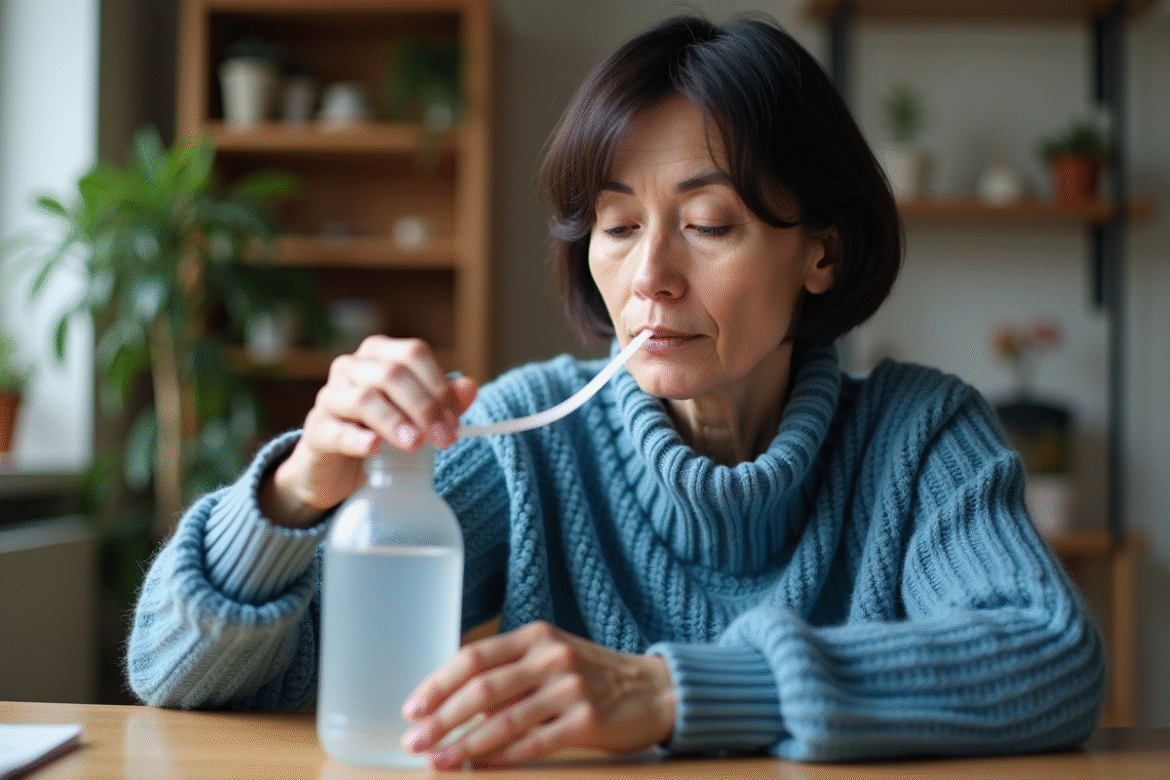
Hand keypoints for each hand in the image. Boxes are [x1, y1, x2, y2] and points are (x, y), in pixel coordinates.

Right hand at [260, 336, 477, 526]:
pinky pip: (334, 430)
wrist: (334, 468)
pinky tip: (374, 447)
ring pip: (364, 398)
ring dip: (395, 420)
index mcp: (379, 355)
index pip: (413, 354)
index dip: (439, 385)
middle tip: (444, 438)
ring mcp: (329, 397)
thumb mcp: (413, 416)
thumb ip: (441, 401)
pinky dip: (356, 438)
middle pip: (392, 374)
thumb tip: (470, 387)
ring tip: (415, 443)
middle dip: (424, 406)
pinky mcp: (316, 430)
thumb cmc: (377, 431)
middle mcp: (351, 367)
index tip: (455, 420)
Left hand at [400, 621, 675, 768]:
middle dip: (441, 718)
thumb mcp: (552, 658)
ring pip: (503, 720)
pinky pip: (534, 742)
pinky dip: (503, 756)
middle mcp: (551, 657)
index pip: (474, 657)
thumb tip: (453, 702)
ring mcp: (570, 688)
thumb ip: (511, 671)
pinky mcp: (588, 720)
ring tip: (438, 760)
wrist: (655, 690)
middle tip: (415, 740)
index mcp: (536, 637)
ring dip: (464, 744)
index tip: (413, 708)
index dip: (438, 683)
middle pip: (482, 688)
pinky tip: (481, 767)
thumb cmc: (593, 676)